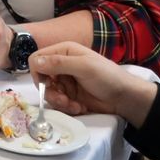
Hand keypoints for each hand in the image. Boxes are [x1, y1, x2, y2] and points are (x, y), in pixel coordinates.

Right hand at [28, 41, 156, 124]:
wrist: (124, 97)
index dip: (38, 72)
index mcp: (64, 51)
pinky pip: (58, 103)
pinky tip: (80, 108)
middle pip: (40, 79)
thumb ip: (59, 63)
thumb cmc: (107, 77)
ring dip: (60, 102)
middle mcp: (61, 65)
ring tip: (75, 106)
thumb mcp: (84, 67)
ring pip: (48, 93)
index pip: (37, 59)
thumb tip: (35, 62)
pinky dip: (67, 107)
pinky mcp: (69, 96)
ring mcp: (65, 82)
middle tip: (63, 99)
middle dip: (50, 92)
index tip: (47, 84)